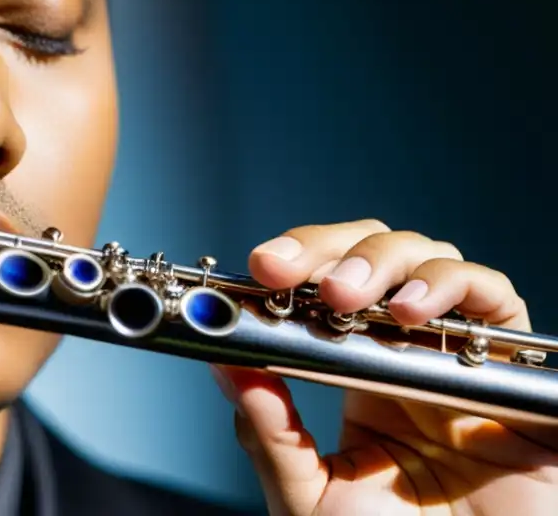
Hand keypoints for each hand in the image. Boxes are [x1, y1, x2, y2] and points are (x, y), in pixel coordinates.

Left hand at [211, 220, 557, 514]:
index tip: (263, 266)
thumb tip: (225, 365)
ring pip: (431, 260)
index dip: (297, 261)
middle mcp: (412, 352)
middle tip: (295, 276)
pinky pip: (498, 301)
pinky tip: (415, 313)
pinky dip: (458, 286)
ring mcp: (462, 358)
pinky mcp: (516, 378)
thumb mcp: (309, 493)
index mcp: (358, 371)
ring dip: (384, 262)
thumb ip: (270, 432)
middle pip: (376, 253)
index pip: (328, 281)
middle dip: (333, 250)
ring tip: (348, 297)